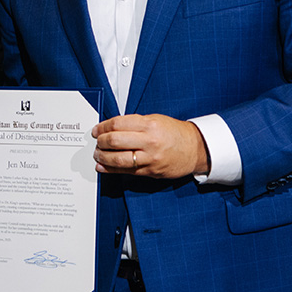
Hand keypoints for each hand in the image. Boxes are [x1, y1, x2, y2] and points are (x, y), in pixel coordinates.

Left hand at [92, 114, 209, 178]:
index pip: (117, 124)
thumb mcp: (155, 120)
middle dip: (100, 142)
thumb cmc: (174, 133)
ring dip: (103, 157)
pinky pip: (126, 171)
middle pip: (115, 141)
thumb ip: (134, 123)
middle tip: (97, 142)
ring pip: (118, 159)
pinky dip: (110, 169)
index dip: (103, 127)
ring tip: (98, 154)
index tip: (97, 130)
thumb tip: (111, 128)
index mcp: (149, 125)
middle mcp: (149, 141)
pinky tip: (102, 167)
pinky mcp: (150, 172)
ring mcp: (150, 158)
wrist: (195, 149)